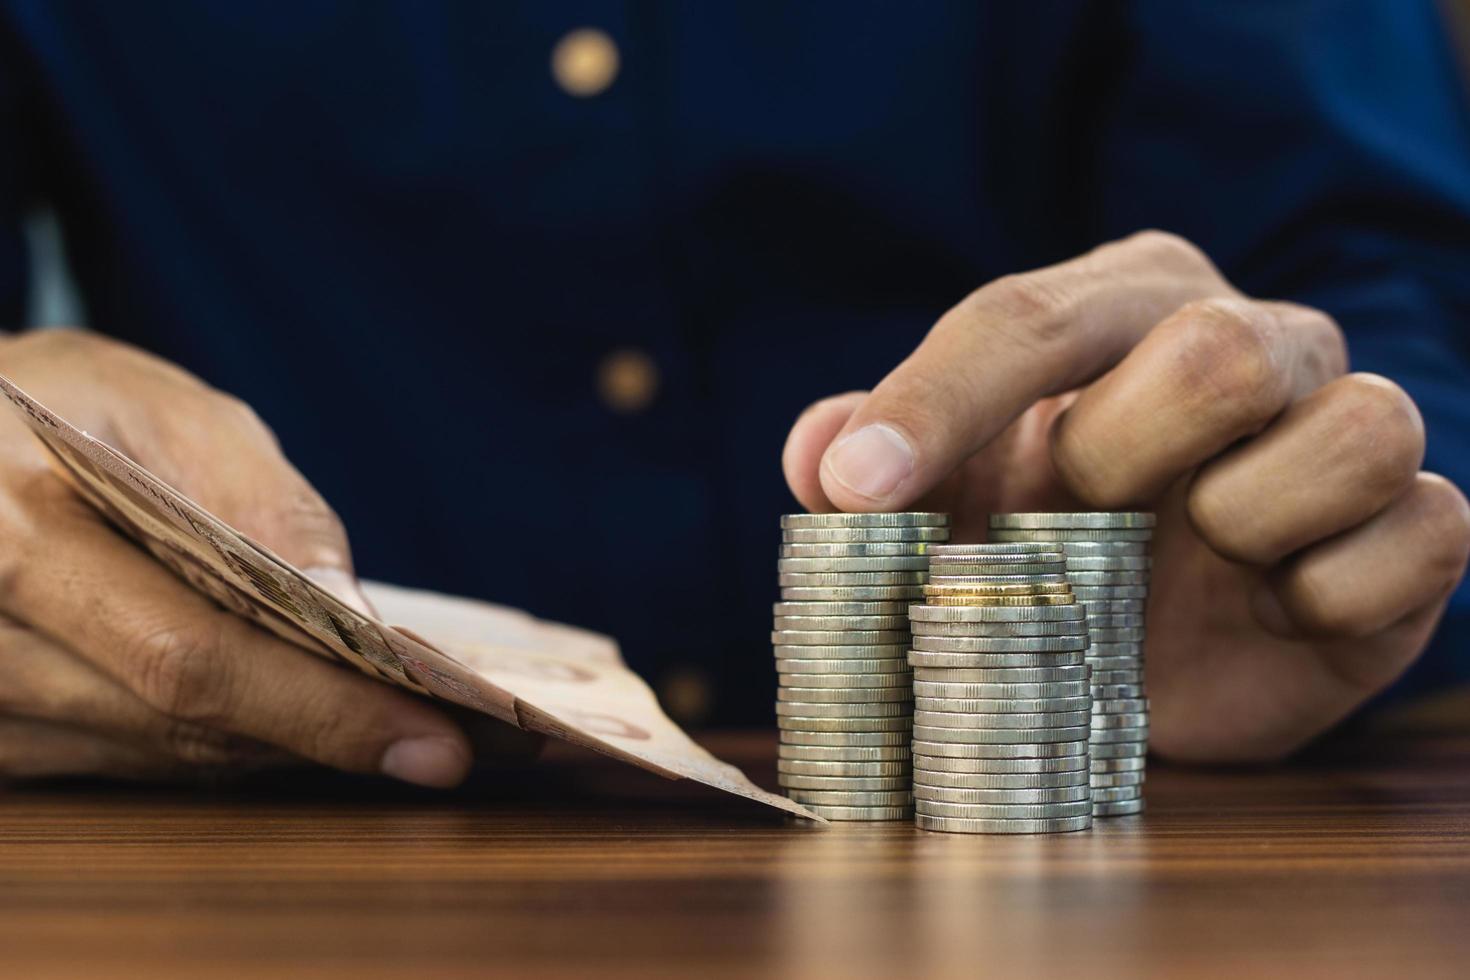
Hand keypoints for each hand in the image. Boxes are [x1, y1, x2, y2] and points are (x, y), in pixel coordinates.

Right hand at [0, 330, 470, 785]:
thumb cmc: (52, 403)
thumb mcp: (160, 407)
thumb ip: (260, 502)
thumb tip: (353, 614)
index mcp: (8, 536)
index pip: (187, 658)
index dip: (319, 709)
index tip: (434, 742)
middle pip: (180, 724)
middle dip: (320, 731)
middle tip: (435, 738)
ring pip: (159, 757)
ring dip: (272, 739)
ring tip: (366, 711)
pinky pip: (122, 763)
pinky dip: (209, 738)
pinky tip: (271, 705)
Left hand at [783, 231, 1469, 761]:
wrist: (1167, 644)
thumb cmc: (1049, 540)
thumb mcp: (947, 498)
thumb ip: (870, 461)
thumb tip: (820, 457)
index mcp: (1127, 303)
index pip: (1024, 317)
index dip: (935, 404)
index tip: (858, 492)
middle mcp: (1258, 339)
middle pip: (1214, 352)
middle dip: (1119, 460)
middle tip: (1075, 523)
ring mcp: (1349, 427)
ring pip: (1360, 429)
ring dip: (1246, 524)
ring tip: (1193, 562)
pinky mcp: (1415, 529)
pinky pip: (1426, 533)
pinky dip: (1333, 592)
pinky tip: (1275, 609)